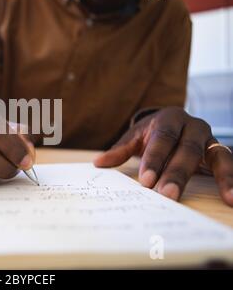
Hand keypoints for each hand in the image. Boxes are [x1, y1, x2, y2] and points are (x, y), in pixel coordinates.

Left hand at [94, 107, 232, 205]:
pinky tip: (232, 197)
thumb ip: (119, 150)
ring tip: (226, 198)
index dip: (155, 159)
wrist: (172, 121)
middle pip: (187, 150)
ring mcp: (209, 138)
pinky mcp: (219, 151)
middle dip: (177, 173)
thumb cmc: (151, 133)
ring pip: (216, 156)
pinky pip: (229, 164)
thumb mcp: (134, 137)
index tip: (146, 180)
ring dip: (221, 178)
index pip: (162, 139)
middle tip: (167, 194)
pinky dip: (232, 179)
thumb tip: (98, 163)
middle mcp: (192, 126)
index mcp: (169, 119)